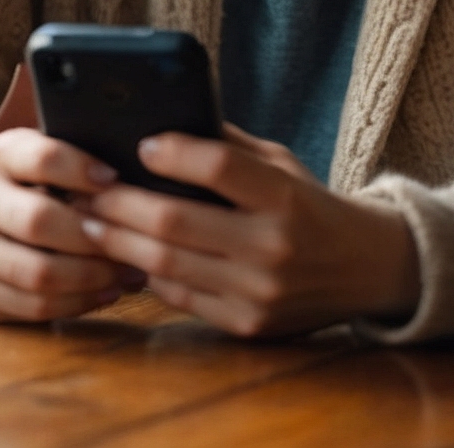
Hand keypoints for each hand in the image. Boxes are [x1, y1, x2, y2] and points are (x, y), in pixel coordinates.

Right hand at [0, 132, 143, 322]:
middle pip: (39, 221)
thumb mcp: (26, 155)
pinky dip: (73, 304)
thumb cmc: (7, 183)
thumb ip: (69, 160)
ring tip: (128, 275)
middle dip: (95, 238)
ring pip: (36, 274)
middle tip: (136, 244)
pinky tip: (102, 293)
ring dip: (91, 279)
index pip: (41, 158)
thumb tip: (139, 179)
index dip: (82, 169)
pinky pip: (28, 307)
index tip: (117, 180)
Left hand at [79, 125, 419, 336]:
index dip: (173, 152)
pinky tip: (127, 255)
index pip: (219, 166)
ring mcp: (258, 293)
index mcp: (285, 196)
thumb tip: (163, 126)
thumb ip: (228, 147)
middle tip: (88, 190)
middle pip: (174, 222)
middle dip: (120, 204)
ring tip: (91, 222)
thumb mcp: (282, 164)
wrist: (366, 269)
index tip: (141, 144)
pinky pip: (179, 298)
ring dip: (118, 241)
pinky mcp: (247, 327)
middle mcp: (273, 247)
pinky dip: (147, 275)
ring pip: (165, 266)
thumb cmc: (311, 205)